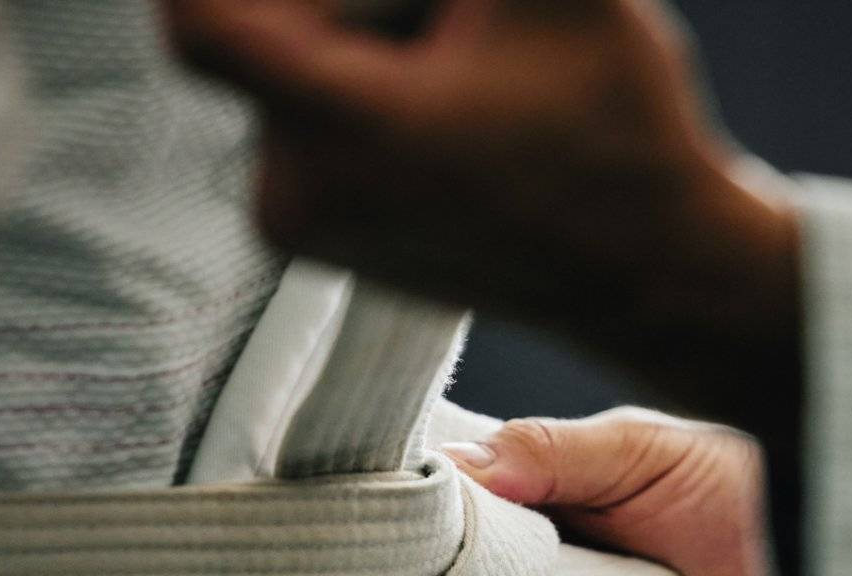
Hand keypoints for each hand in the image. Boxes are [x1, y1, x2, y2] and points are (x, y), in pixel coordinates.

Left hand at [163, 0, 800, 426]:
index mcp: (349, 131)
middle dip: (354, 2)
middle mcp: (299, 191)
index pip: (199, 14)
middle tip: (455, 20)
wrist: (651, 273)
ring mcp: (302, 226)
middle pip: (260, 27)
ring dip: (361, 40)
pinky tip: (449, 108)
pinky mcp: (315, 237)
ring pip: (284, 73)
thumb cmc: (619, 132)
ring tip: (462, 67)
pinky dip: (361, 90)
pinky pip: (302, 125)